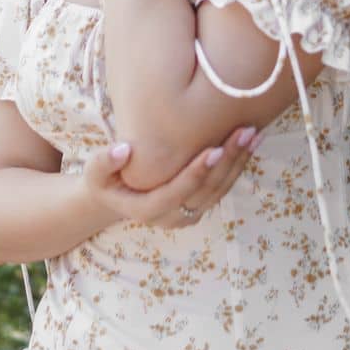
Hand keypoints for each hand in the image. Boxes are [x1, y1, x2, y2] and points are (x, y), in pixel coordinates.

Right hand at [79, 123, 263, 230]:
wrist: (116, 198)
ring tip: (254, 133)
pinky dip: (238, 165)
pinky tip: (250, 143)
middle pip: (206, 191)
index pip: (177, 193)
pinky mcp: (199, 206)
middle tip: (245, 132)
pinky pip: (222, 187)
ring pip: (220, 190)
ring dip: (239, 162)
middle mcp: (171, 218)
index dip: (196, 173)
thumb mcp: (94, 173)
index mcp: (146, 211)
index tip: (214, 150)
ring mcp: (188, 214)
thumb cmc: (105, 180)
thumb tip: (123, 149)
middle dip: (228, 161)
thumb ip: (103, 162)